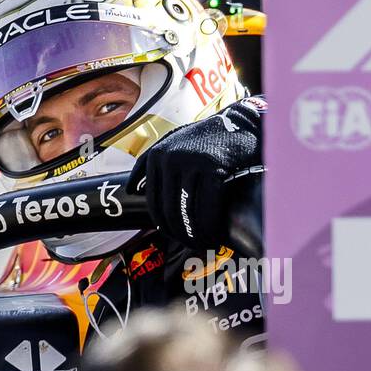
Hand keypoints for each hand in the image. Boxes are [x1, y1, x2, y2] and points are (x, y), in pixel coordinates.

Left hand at [128, 96, 264, 250]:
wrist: (240, 125)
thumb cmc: (207, 140)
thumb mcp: (173, 143)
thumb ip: (150, 163)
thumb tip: (130, 189)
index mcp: (156, 156)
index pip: (153, 202)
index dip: (164, 226)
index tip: (176, 237)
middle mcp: (169, 159)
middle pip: (169, 210)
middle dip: (181, 234)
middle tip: (194, 246)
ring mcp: (190, 162)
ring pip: (188, 212)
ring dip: (197, 234)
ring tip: (205, 243)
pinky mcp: (211, 167)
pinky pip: (208, 207)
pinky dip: (212, 226)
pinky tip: (217, 234)